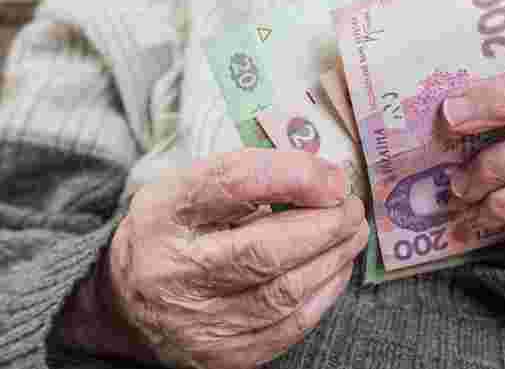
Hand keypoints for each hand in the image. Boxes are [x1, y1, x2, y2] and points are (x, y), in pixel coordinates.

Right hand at [59, 149, 367, 367]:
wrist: (128, 305)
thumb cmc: (175, 233)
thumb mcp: (192, 187)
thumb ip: (250, 176)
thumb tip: (327, 182)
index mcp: (163, 214)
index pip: (232, 185)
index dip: (293, 177)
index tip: (333, 178)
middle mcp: (173, 272)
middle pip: (264, 250)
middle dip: (325, 226)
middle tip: (352, 208)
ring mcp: (196, 322)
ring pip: (284, 293)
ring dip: (333, 258)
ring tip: (352, 233)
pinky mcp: (222, 357)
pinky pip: (289, 326)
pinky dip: (324, 292)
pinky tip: (335, 268)